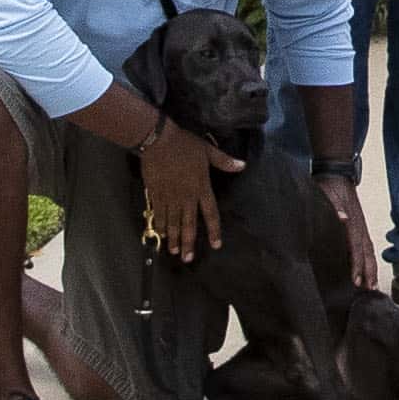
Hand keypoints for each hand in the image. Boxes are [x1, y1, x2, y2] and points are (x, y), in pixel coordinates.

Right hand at [137, 126, 247, 253]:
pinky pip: (159, 214)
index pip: (211, 213)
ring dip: (174, 238)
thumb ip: (224, 161)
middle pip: (189, 224)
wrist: (158, 141)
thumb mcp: (208, 150)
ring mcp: (170, 197)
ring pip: (173, 222)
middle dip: (189, 242)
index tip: (216, 245)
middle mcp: (187, 197)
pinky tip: (161, 235)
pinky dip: (160, 225)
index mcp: (201, 187)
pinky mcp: (156, 194)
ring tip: (174, 251)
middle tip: (188, 258)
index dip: (214, 230)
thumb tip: (242, 165)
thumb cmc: (185, 144)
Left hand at [321, 183, 381, 291]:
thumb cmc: (329, 186)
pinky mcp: (359, 225)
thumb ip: (334, 206)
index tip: (356, 281)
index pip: (356, 247)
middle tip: (370, 289)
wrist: (336, 174)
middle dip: (369, 271)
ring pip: (369, 250)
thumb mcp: (327, 194)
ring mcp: (361, 226)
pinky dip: (368, 259)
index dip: (357, 265)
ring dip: (371, 268)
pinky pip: (366, 246)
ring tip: (372, 285)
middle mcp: (360, 226)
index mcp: (352, 222)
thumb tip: (343, 218)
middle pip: (368, 252)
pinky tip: (366, 269)